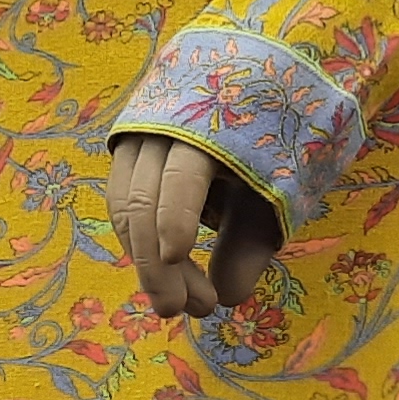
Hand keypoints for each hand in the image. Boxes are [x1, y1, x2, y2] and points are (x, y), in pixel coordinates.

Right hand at [106, 136, 283, 319]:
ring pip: (123, 206)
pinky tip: (163, 267)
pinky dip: (137, 240)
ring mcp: (137, 135)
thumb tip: (227, 298)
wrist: (254, 89)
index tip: (179, 260)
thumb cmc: (275, 139)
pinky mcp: (126, 151)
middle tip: (185, 310)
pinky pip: (119, 201)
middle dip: (157, 264)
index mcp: (208, 123)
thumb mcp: (279, 186)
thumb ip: (253, 240)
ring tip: (177, 300)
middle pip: (141, 199)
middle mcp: (161, 126)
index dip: (175, 220)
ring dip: (144, 260)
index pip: (182, 175)